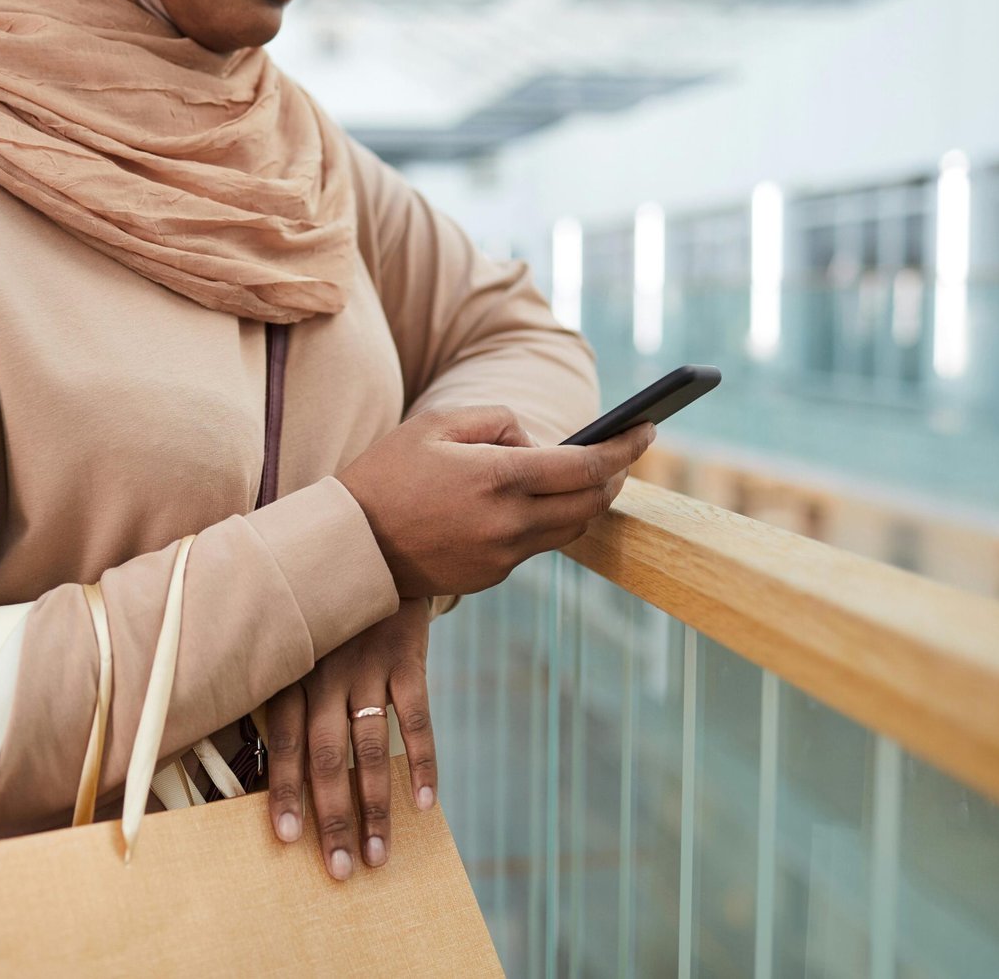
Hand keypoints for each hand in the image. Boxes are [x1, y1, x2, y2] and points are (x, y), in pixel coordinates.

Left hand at [265, 598, 435, 880]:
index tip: (288, 839)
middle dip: (332, 817)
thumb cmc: (324, 615)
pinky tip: (423, 803)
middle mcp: (325, 673)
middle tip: (340, 869)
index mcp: (290, 673)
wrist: (373, 549)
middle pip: (327, 756)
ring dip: (376, 805)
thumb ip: (281, 695)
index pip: (282, 741)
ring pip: (371, 747)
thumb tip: (258, 768)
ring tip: (380, 854)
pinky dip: (422, 762)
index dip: (284, 791)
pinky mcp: (407, 659)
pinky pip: (417, 718)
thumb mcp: (293, 642)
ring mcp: (367, 666)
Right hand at [339, 407, 654, 598]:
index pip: (586, 465)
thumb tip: (537, 443)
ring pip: (571, 530)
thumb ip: (498, 420)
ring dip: (585, 502)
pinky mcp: (491, 577)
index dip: (626, 447)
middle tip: (623, 452)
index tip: (648, 429)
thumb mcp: (437, 424)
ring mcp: (502, 556)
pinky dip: (546, 521)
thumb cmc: (387, 474)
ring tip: (583, 475)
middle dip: (615, 476)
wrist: (350, 545)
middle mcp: (509, 523)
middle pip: (592, 503)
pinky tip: (535, 502)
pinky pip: (536, 546)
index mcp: (498, 479)